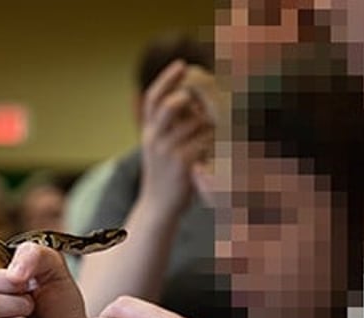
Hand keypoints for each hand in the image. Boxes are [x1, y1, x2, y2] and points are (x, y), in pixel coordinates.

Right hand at [139, 61, 214, 218]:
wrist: (158, 207)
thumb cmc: (166, 173)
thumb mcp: (161, 145)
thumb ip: (171, 123)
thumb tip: (190, 96)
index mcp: (149, 130)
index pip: (152, 98)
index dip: (166, 79)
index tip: (182, 64)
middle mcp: (154, 138)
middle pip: (168, 105)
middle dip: (185, 97)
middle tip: (198, 96)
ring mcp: (166, 150)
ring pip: (193, 123)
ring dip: (209, 124)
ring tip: (213, 136)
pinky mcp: (181, 163)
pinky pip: (203, 140)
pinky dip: (213, 141)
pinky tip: (214, 150)